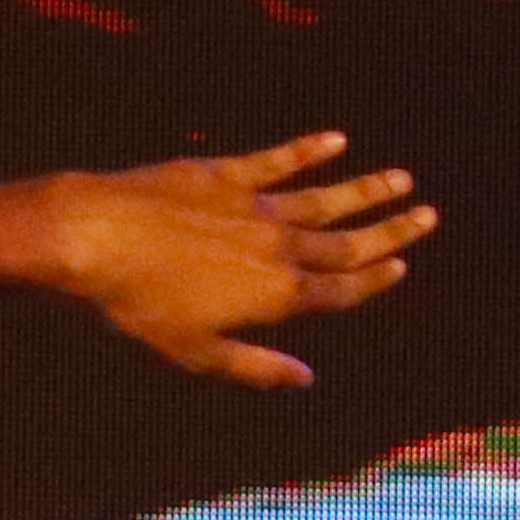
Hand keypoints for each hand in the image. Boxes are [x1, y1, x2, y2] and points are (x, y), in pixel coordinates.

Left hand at [31, 130, 428, 387]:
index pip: (341, 289)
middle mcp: (279, 246)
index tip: (402, 265)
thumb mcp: (194, 352)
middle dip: (389, 230)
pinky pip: (277, 159)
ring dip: (364, 189)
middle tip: (427, 214)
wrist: (92, 237)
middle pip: (345, 241)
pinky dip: (309, 149)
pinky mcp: (222, 174)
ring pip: (324, 197)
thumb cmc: (136, 305)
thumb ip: (255, 366)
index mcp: (277, 294)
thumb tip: (306, 380)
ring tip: (400, 178)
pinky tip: (336, 140)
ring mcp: (254, 205)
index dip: (374, 279)